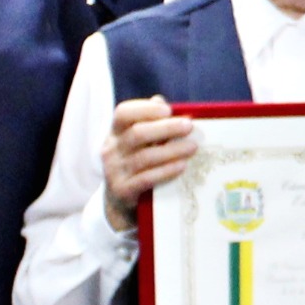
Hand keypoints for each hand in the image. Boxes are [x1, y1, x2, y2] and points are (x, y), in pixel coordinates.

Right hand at [103, 97, 198, 215]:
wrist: (118, 203)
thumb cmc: (135, 165)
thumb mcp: (138, 143)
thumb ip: (148, 123)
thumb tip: (161, 101)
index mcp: (115, 133)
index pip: (123, 113)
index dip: (145, 109)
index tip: (168, 110)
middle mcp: (111, 150)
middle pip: (137, 134)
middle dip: (166, 128)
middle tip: (189, 127)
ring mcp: (114, 171)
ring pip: (144, 157)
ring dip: (172, 150)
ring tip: (192, 147)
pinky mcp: (123, 191)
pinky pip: (146, 179)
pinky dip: (166, 171)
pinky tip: (182, 166)